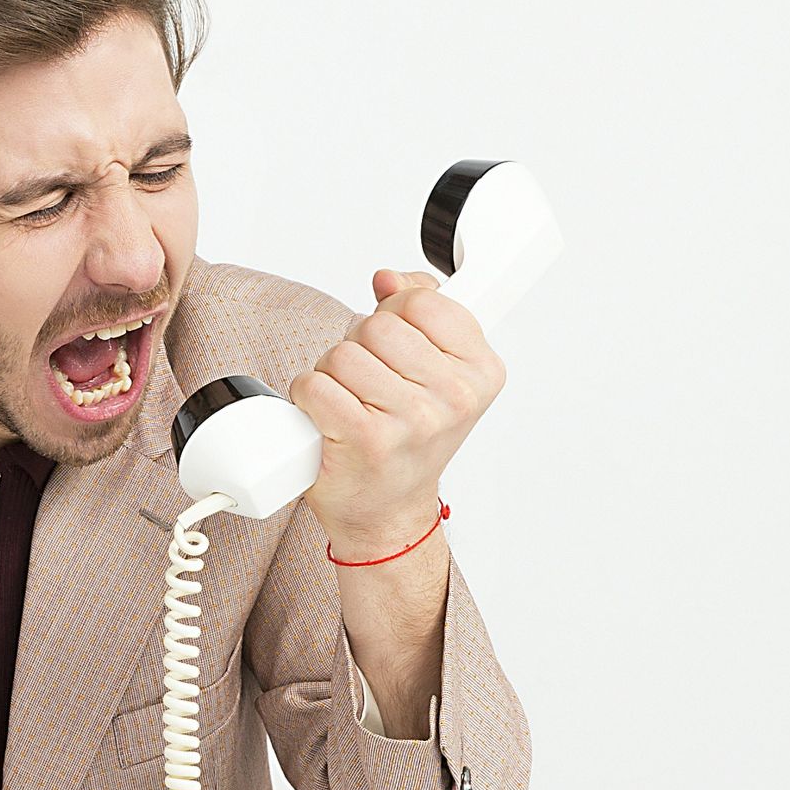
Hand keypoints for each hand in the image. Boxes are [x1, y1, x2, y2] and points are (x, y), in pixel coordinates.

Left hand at [287, 268, 505, 550]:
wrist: (388, 510)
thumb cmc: (408, 439)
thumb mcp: (435, 370)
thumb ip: (420, 310)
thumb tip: (388, 278)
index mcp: (481, 371)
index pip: (422, 300)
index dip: (395, 314)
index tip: (399, 343)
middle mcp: (454, 397)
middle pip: (377, 326)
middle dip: (359, 346)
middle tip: (368, 382)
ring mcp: (412, 420)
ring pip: (341, 354)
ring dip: (331, 374)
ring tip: (350, 402)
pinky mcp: (366, 439)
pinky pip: (315, 385)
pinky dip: (308, 397)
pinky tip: (328, 418)